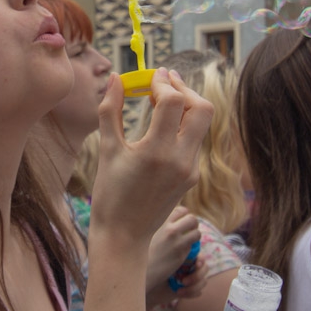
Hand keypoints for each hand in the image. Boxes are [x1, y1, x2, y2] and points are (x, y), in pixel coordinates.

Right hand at [91, 69, 212, 247]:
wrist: (124, 236)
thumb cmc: (110, 195)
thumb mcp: (107, 150)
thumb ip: (111, 110)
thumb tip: (117, 78)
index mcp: (157, 152)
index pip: (173, 101)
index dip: (163, 82)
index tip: (152, 74)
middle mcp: (181, 160)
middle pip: (202, 108)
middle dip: (185, 89)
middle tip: (165, 81)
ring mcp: (191, 169)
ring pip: (202, 123)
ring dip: (187, 105)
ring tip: (163, 99)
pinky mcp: (192, 177)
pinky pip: (195, 140)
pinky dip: (184, 124)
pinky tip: (164, 123)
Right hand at [146, 207, 200, 294]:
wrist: (139, 270)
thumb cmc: (142, 249)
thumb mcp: (148, 232)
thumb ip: (161, 224)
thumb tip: (174, 216)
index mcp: (161, 222)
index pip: (182, 210)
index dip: (184, 215)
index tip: (181, 221)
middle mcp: (170, 230)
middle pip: (192, 219)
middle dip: (193, 224)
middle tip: (189, 230)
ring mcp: (176, 243)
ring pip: (197, 233)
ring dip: (195, 236)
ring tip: (188, 241)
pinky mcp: (181, 255)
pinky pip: (192, 247)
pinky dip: (190, 248)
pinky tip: (180, 252)